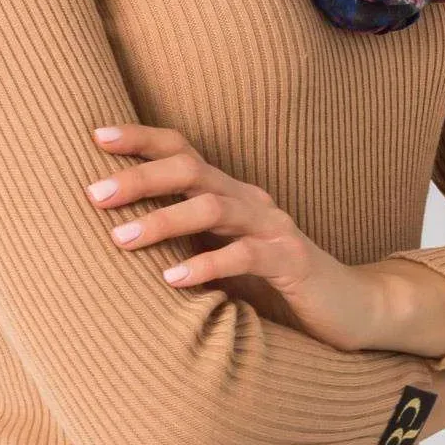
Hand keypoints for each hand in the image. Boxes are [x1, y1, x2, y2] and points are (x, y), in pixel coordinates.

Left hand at [84, 121, 395, 353]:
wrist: (349, 308)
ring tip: (122, 239)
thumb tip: (113, 237)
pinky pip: (247, 255)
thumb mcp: (218, 257)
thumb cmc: (271, 285)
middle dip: (140, 177)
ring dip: (164, 220)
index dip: (142, 140)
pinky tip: (174, 280)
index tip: (97, 137)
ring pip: (213, 207)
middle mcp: (250, 200)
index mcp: (229, 194)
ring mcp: (274, 227)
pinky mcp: (293, 261)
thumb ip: (181, 242)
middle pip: (190, 170)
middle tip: (95, 194)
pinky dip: (208, 264)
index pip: (182, 151)